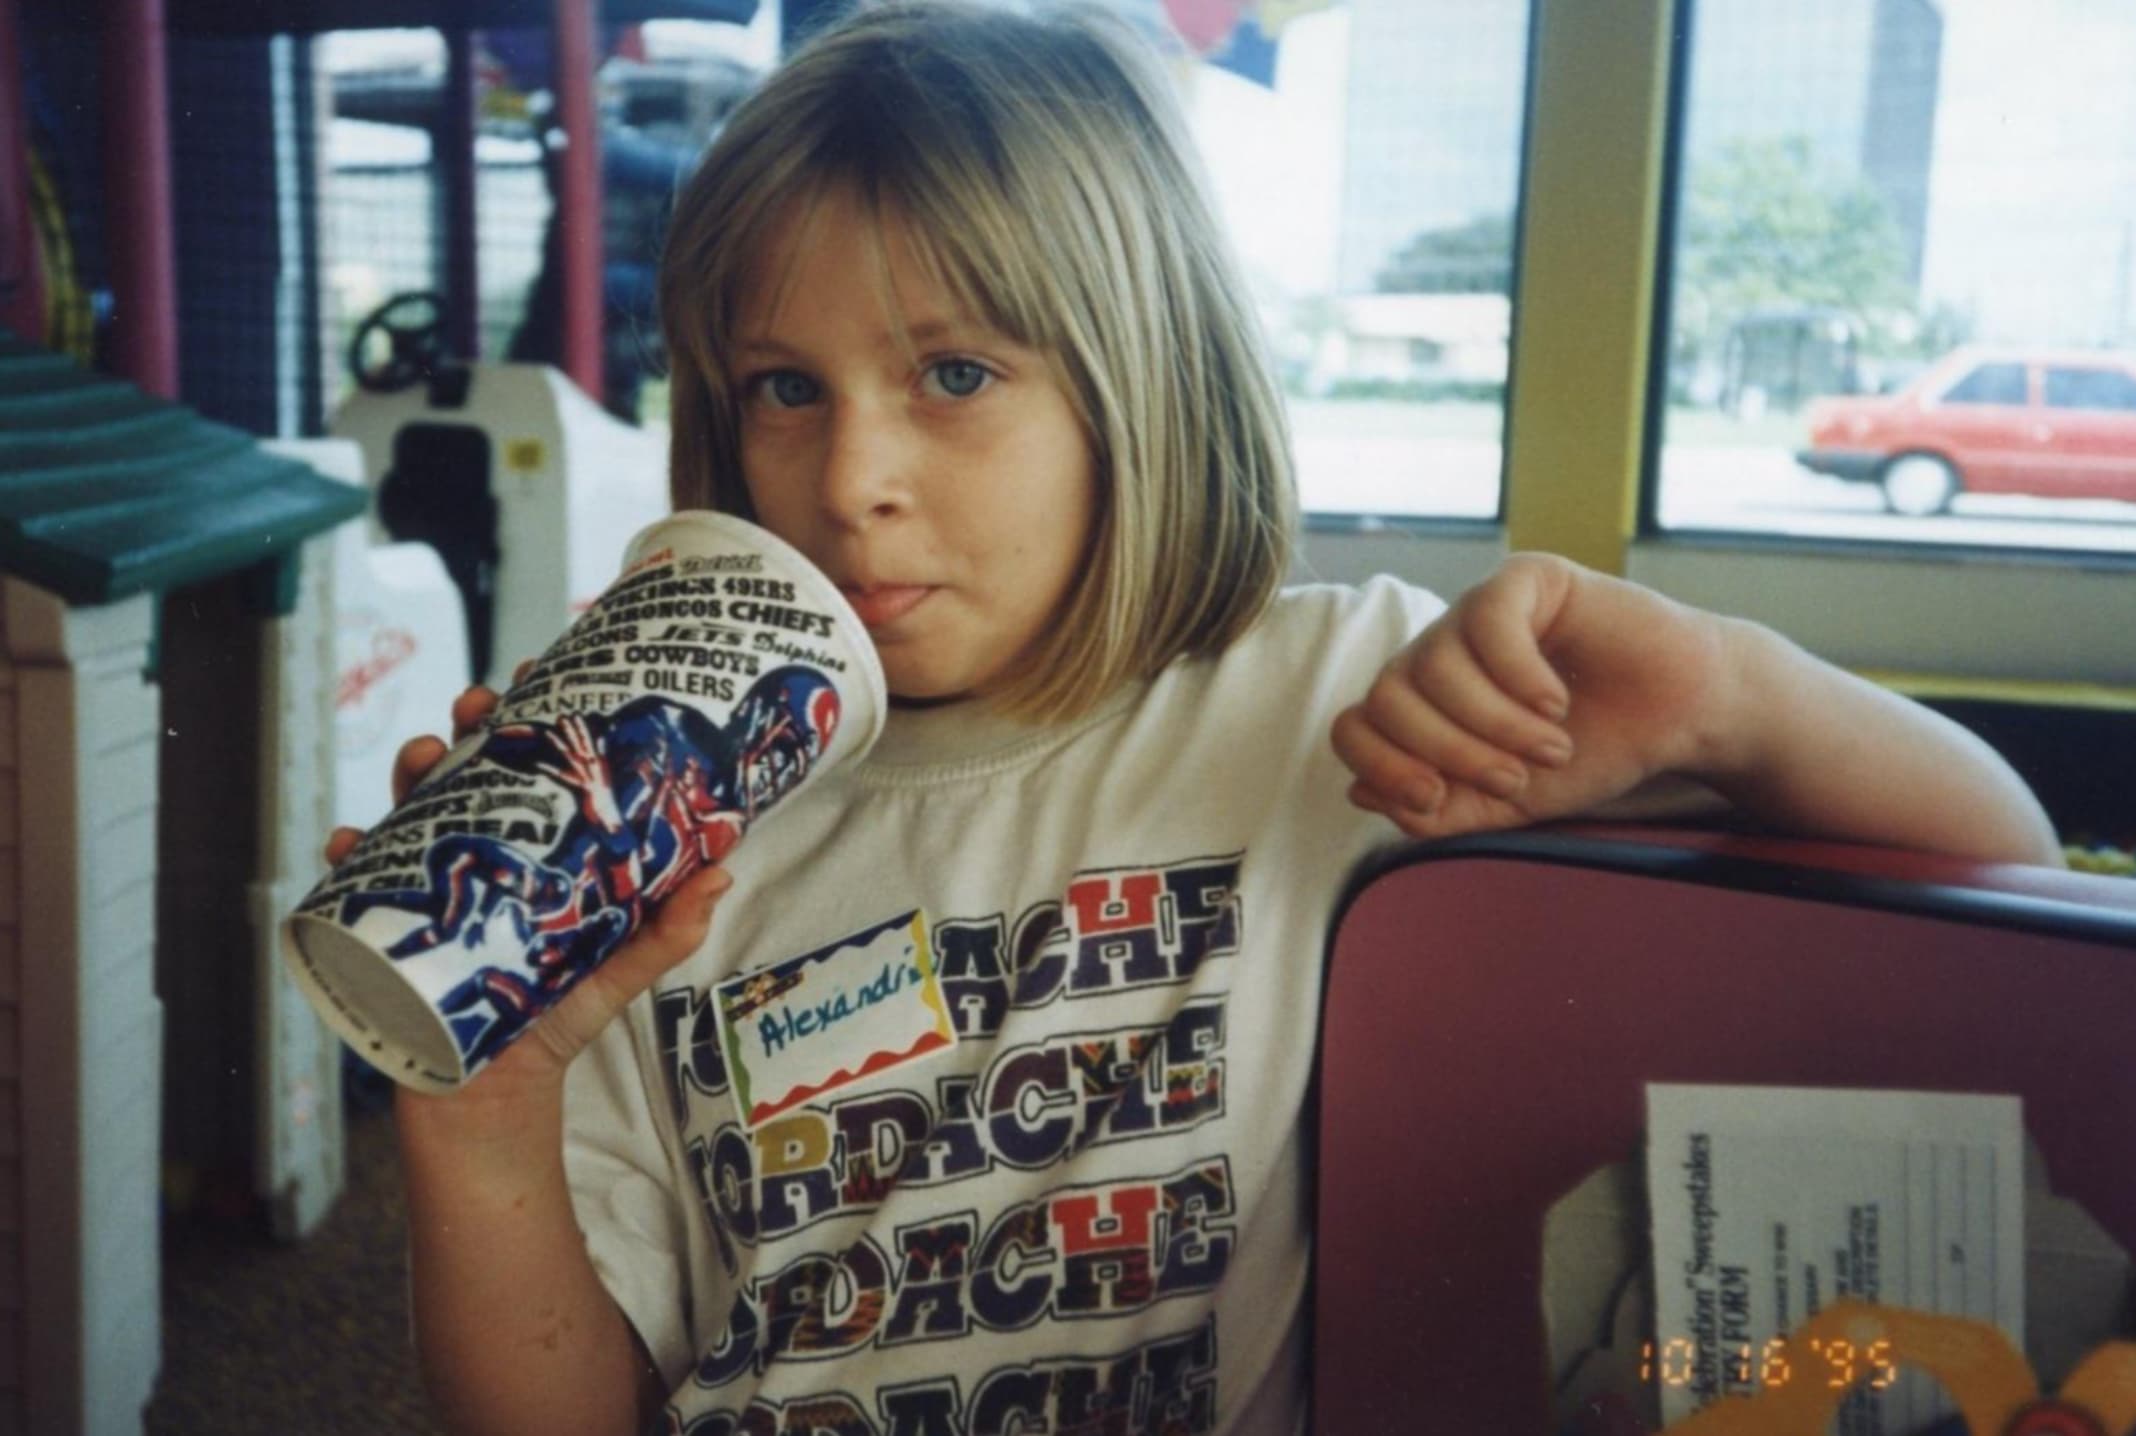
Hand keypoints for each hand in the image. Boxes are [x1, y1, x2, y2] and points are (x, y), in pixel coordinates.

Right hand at [321, 683, 730, 1109]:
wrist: (495, 1092)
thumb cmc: (556, 1017)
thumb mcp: (620, 968)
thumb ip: (668, 929)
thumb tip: (724, 870)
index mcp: (538, 848)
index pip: (535, 768)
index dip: (534, 716)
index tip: (541, 673)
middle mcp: (482, 852)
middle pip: (471, 770)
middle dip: (471, 726)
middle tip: (481, 708)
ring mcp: (432, 882)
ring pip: (412, 807)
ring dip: (412, 771)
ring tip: (425, 756)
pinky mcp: (389, 923)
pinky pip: (356, 881)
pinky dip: (350, 855)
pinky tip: (350, 839)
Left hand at [1331, 552, 1731, 837]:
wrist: (1679, 717)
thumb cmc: (1595, 751)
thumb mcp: (1508, 802)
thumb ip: (1436, 809)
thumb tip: (1359, 793)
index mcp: (1424, 704)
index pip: (1353, 726)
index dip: (1381, 767)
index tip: (1437, 797)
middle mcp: (1437, 651)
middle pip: (1384, 698)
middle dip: (1449, 752)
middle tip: (1516, 777)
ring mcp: (1475, 610)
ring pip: (1433, 667)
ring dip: (1496, 723)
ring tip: (1554, 744)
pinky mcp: (1522, 577)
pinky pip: (1486, 622)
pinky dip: (1519, 676)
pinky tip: (1556, 701)